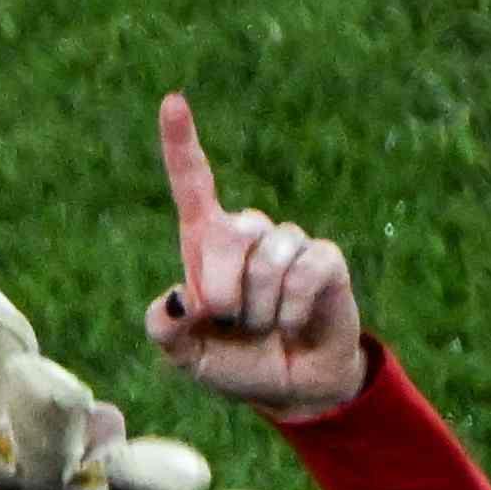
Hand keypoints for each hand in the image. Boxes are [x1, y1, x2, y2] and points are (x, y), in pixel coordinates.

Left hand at [143, 94, 364, 420]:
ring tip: (264, 327)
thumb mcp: (183, 355)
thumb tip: (180, 298)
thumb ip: (165, 328)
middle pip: (229, 232)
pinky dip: (290, 310)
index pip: (193, 185)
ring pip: (268, 258)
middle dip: (223, 288)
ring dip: (259, 308)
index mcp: (206, 245)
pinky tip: (291, 324)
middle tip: (228, 321)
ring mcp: (290, 242)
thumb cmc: (232, 364)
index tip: (172, 101)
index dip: (182, 144)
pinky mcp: (326, 259)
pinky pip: (304, 272)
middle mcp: (249, 233)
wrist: (287, 389)